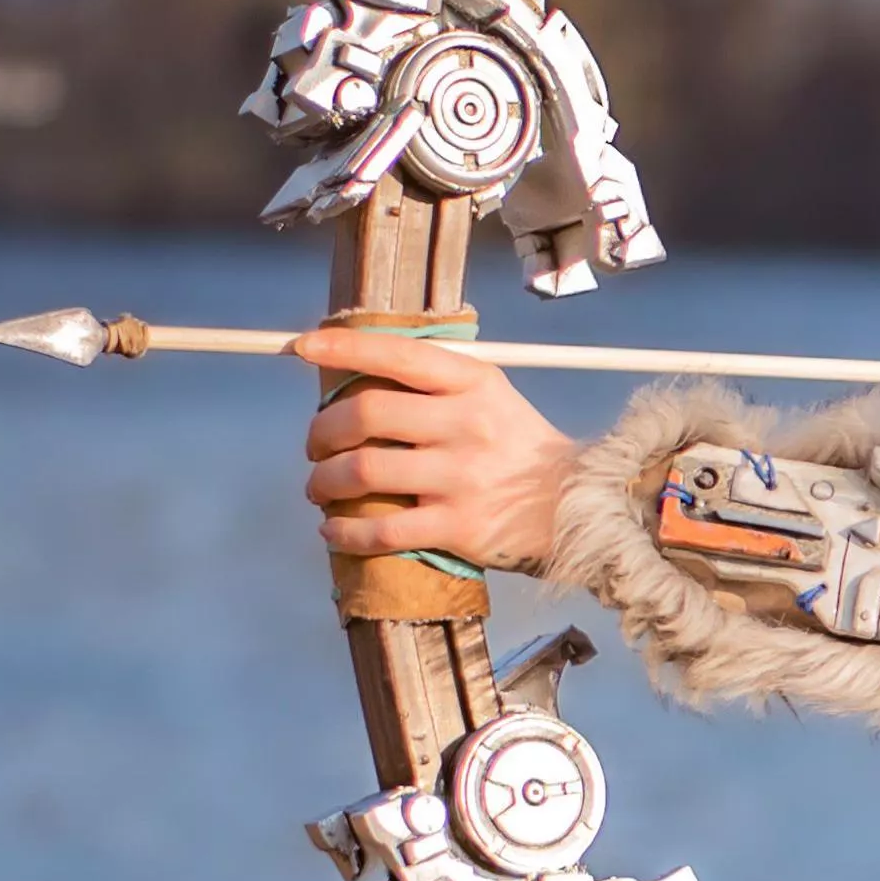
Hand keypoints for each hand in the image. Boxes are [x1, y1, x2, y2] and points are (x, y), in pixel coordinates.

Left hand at [294, 331, 580, 568]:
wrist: (577, 506)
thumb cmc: (519, 449)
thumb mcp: (492, 397)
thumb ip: (436, 385)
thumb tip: (357, 378)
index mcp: (473, 384)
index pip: (398, 354)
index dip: (344, 348)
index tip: (302, 348)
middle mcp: (466, 424)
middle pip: (366, 414)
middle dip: (322, 431)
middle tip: (315, 446)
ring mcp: (462, 477)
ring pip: (364, 471)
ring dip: (323, 481)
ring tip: (318, 488)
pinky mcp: (459, 526)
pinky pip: (384, 529)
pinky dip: (346, 532)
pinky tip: (333, 531)